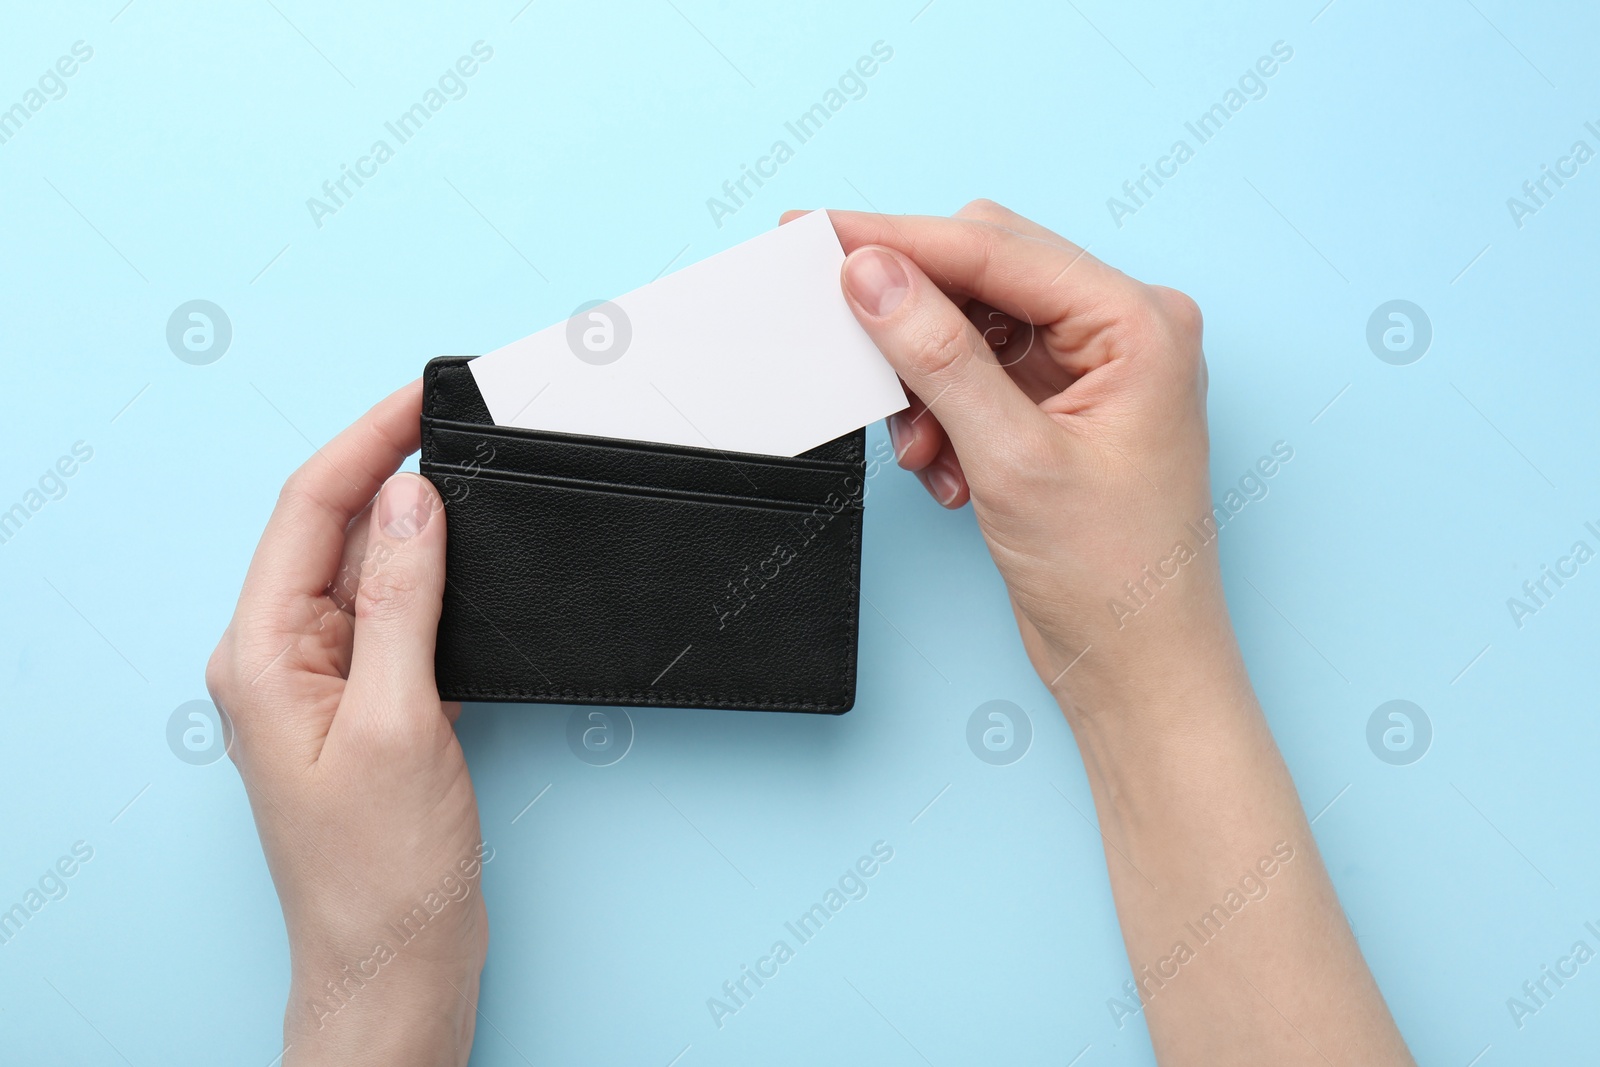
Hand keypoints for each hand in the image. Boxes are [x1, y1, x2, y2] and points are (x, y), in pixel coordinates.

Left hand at [206, 381, 485, 1066]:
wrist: (395, 960)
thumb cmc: (381, 867)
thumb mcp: (398, 720)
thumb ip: (399, 601)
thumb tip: (408, 498)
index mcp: (262, 653)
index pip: (310, 510)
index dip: (366, 441)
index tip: (422, 396)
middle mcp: (281, 658)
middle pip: (332, 530)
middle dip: (391, 468)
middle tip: (457, 421)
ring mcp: (322, 682)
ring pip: (367, 571)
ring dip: (415, 524)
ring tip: (471, 477)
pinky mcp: (365, 706)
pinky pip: (393, 617)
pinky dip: (431, 581)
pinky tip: (468, 566)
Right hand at [811, 204, 1412, 1064]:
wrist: (1138, 667)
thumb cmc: (1114, 576)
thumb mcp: (1012, 459)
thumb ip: (937, 355)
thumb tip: (872, 273)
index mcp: (1139, 322)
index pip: (996, 250)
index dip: (899, 240)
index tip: (818, 235)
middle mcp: (1123, 329)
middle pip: (984, 273)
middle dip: (912, 318)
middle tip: (845, 335)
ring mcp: (1093, 366)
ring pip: (971, 325)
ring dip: (925, 379)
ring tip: (921, 449)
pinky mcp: (1062, 404)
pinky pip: (976, 372)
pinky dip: (943, 412)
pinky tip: (945, 469)